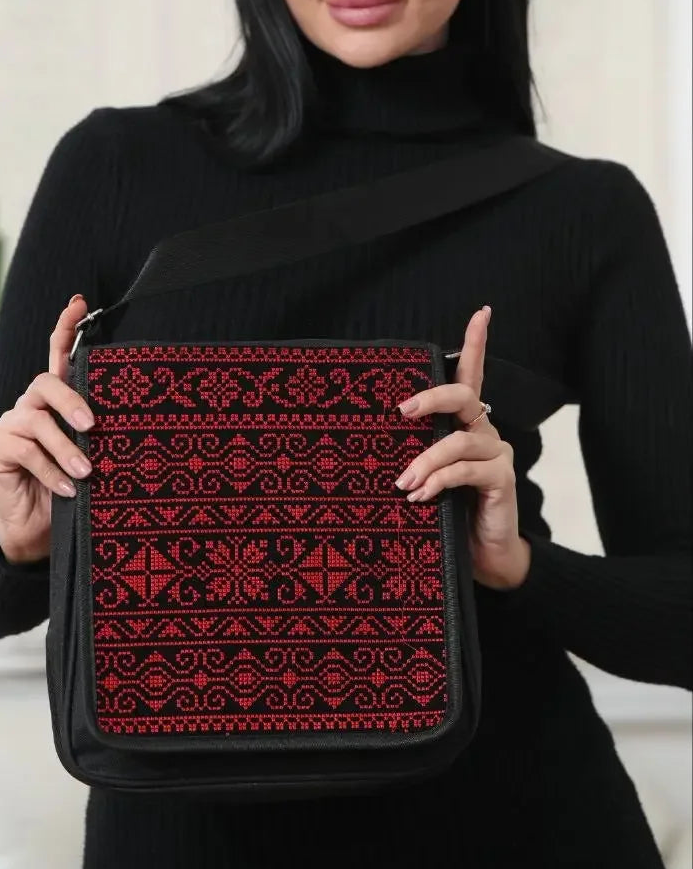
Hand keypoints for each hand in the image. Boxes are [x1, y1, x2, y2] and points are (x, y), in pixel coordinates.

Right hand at [0, 294, 94, 563]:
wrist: (41, 528)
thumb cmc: (74, 485)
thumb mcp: (92, 454)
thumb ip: (98, 433)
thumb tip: (135, 419)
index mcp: (56, 400)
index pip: (58, 355)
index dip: (65, 327)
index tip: (80, 303)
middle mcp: (31, 405)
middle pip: (45, 382)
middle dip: (70, 400)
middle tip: (92, 425)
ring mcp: (11, 424)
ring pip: (37, 420)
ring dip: (64, 447)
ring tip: (86, 471)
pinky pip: (26, 450)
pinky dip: (51, 471)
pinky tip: (68, 489)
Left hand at [394, 306, 530, 590]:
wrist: (482, 557)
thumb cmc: (447, 512)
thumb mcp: (424, 475)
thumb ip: (412, 453)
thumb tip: (367, 442)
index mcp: (466, 424)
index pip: (473, 375)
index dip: (477, 342)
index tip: (482, 311)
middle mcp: (485, 432)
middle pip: (466, 395)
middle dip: (432, 396)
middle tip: (401, 411)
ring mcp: (496, 454)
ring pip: (459, 439)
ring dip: (425, 459)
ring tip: (402, 483)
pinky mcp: (502, 480)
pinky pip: (467, 470)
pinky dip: (439, 481)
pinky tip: (420, 496)